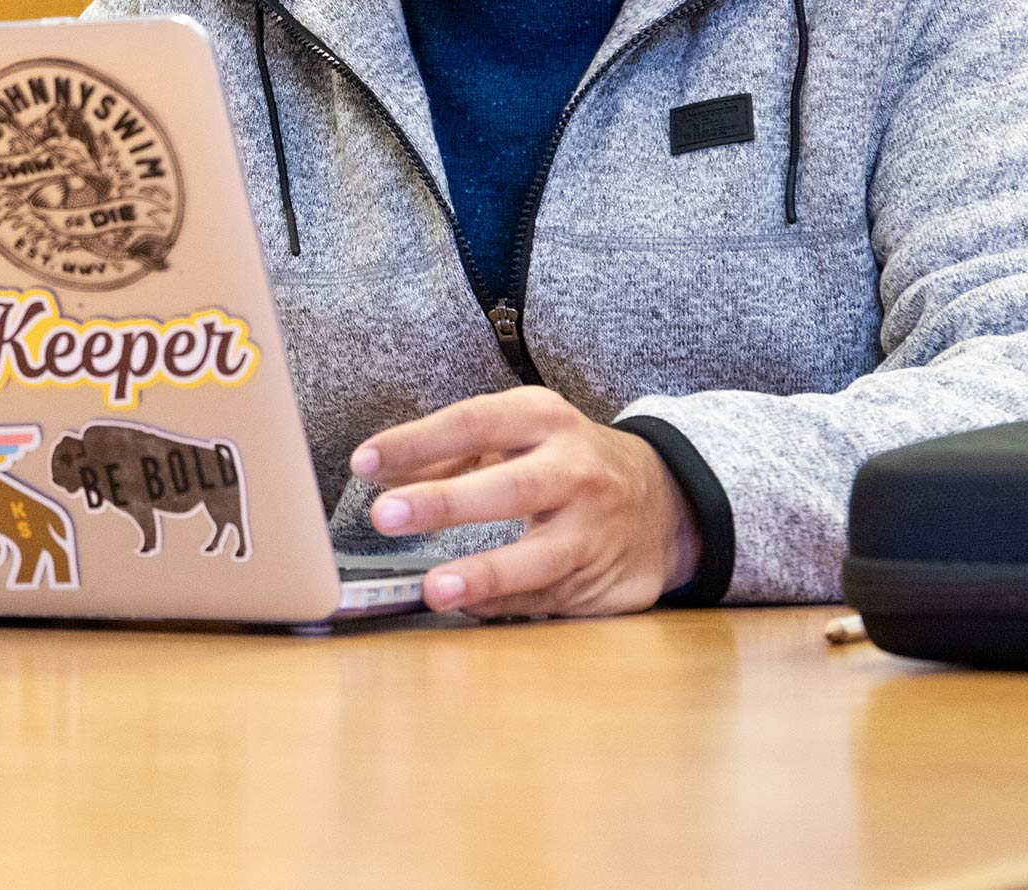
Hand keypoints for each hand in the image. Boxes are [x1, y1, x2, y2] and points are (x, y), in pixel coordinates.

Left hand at [350, 387, 697, 618]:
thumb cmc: (563, 460)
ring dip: (484, 574)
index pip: (472, 423)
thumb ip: (449, 453)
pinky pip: (549, 596)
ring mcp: (595, 528)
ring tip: (435, 589)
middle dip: (444, 503)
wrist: (664, 498)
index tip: (363, 463)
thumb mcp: (516, 434)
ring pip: (539, 555)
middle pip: (508, 487)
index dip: (415, 442)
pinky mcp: (607, 578)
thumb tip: (380, 475)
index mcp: (543, 419)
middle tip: (385, 517)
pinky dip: (504, 605)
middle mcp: (575, 469)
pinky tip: (466, 609)